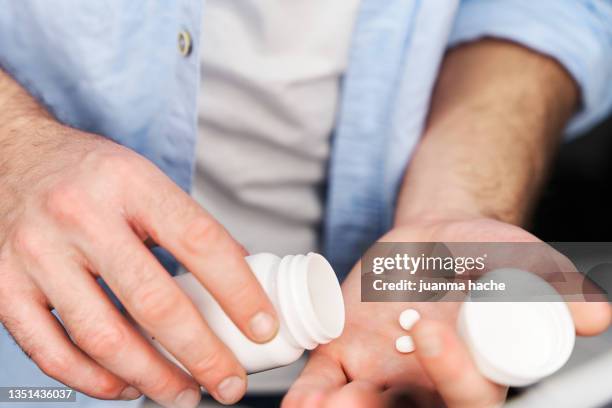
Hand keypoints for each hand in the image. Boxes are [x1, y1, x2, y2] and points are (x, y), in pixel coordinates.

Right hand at [0, 118, 278, 405]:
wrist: (13, 155)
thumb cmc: (88, 173)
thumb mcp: (145, 179)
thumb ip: (189, 227)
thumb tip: (241, 278)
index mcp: (130, 183)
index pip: (200, 243)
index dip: (239, 293)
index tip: (263, 328)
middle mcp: (79, 215)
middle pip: (154, 302)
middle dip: (201, 354)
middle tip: (229, 382)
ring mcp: (36, 253)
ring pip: (103, 337)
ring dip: (152, 378)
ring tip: (183, 393)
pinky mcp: (4, 285)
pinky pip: (50, 351)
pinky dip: (94, 381)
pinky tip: (125, 386)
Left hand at [283, 217, 610, 407]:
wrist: (434, 242)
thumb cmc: (484, 256)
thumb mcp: (521, 262)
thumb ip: (551, 287)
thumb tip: (597, 314)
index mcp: (474, 367)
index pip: (469, 393)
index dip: (453, 374)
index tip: (430, 332)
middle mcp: (427, 382)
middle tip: (356, 400)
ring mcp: (382, 371)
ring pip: (361, 405)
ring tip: (321, 405)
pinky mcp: (343, 354)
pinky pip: (323, 381)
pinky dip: (308, 393)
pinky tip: (296, 398)